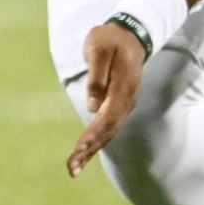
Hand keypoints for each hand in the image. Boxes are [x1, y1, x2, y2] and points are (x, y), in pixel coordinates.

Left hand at [67, 22, 147, 176]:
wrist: (131, 34)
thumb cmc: (110, 39)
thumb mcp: (99, 49)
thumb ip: (97, 76)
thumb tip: (93, 105)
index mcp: (122, 88)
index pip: (106, 118)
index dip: (92, 135)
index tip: (78, 150)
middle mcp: (126, 101)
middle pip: (107, 131)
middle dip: (89, 151)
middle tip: (72, 169)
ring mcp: (124, 104)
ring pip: (108, 132)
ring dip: (91, 151)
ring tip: (74, 168)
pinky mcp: (118, 105)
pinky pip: (107, 126)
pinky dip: (96, 141)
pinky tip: (84, 153)